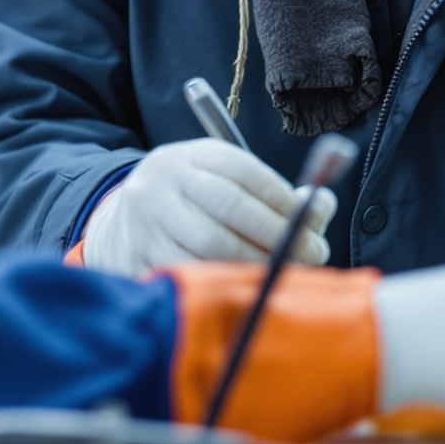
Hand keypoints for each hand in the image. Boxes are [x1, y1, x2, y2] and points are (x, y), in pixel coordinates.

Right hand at [78, 139, 334, 275]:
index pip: (242, 169)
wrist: (123, 225)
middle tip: (312, 252)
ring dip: (257, 262)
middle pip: (229, 207)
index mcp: (189, 157)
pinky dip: (227, 283)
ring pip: (211, 246)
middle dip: (278, 233)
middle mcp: (164, 184)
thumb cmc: (193, 205)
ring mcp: (148, 222)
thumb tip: (321, 206)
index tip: (312, 217)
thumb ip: (272, 194)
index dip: (281, 195)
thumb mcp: (222, 183)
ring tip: (285, 270)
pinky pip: (193, 275)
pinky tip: (249, 286)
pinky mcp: (140, 258)